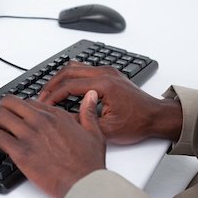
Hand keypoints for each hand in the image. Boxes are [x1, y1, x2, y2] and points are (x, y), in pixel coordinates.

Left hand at [0, 92, 105, 197]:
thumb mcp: (94, 133)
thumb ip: (88, 112)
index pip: (28, 102)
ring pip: (0, 117)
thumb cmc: (88, 164)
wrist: (83, 183)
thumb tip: (90, 96)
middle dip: (0, 110)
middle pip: (9, 103)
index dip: (18, 109)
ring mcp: (30, 135)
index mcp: (56, 115)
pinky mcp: (21, 152)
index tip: (15, 117)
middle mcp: (41, 121)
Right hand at [39, 62, 182, 143]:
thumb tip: (62, 118)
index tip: (43, 106)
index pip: (69, 86)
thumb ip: (82, 121)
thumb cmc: (137, 123)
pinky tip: (65, 87)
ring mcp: (107, 71)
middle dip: (51, 84)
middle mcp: (105, 73)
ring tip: (49, 93)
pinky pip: (84, 68)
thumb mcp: (107, 130)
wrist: (156, 117)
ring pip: (75, 67)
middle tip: (41, 98)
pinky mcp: (109, 74)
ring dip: (60, 78)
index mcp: (104, 85)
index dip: (52, 96)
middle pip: (68, 71)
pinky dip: (70, 76)